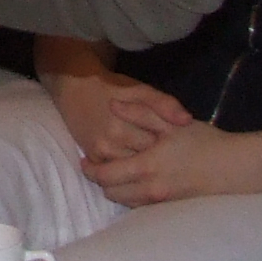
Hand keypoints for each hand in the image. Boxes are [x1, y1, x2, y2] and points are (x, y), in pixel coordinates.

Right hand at [45, 66, 194, 163]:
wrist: (75, 89)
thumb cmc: (112, 88)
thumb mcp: (141, 90)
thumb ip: (165, 104)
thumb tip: (187, 120)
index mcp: (124, 127)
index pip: (158, 147)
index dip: (171, 148)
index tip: (179, 146)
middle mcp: (110, 144)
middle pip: (145, 163)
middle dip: (159, 161)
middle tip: (170, 155)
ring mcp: (99, 154)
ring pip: (130, 171)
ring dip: (143, 168)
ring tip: (156, 160)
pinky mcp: (92, 158)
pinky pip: (115, 172)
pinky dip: (128, 170)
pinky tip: (138, 164)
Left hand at [85, 115, 250, 205]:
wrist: (235, 168)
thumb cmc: (205, 142)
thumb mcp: (172, 122)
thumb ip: (140, 113)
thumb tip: (112, 105)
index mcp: (146, 167)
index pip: (104, 176)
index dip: (90, 169)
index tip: (84, 160)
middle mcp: (149, 189)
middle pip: (110, 193)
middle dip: (101, 180)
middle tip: (98, 166)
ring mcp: (160, 203)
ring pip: (125, 201)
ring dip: (117, 188)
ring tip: (118, 172)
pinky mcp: (170, 208)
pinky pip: (141, 206)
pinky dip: (133, 195)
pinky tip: (138, 181)